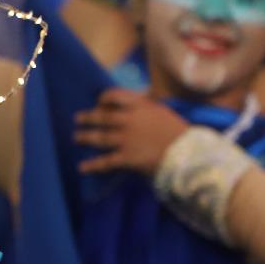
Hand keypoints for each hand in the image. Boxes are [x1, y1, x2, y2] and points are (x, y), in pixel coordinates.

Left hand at [73, 88, 189, 175]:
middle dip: (88, 117)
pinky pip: (106, 161)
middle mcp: (129, 120)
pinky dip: (92, 165)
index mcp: (140, 106)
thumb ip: (148, 106)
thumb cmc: (179, 132)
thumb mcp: (163, 111)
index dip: (104, 99)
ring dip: (86, 137)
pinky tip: (82, 168)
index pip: (115, 96)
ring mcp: (126, 139)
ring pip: (100, 137)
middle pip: (103, 117)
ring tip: (76, 138)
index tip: (99, 102)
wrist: (188, 153)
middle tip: (78, 118)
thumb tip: (140, 100)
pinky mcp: (127, 158)